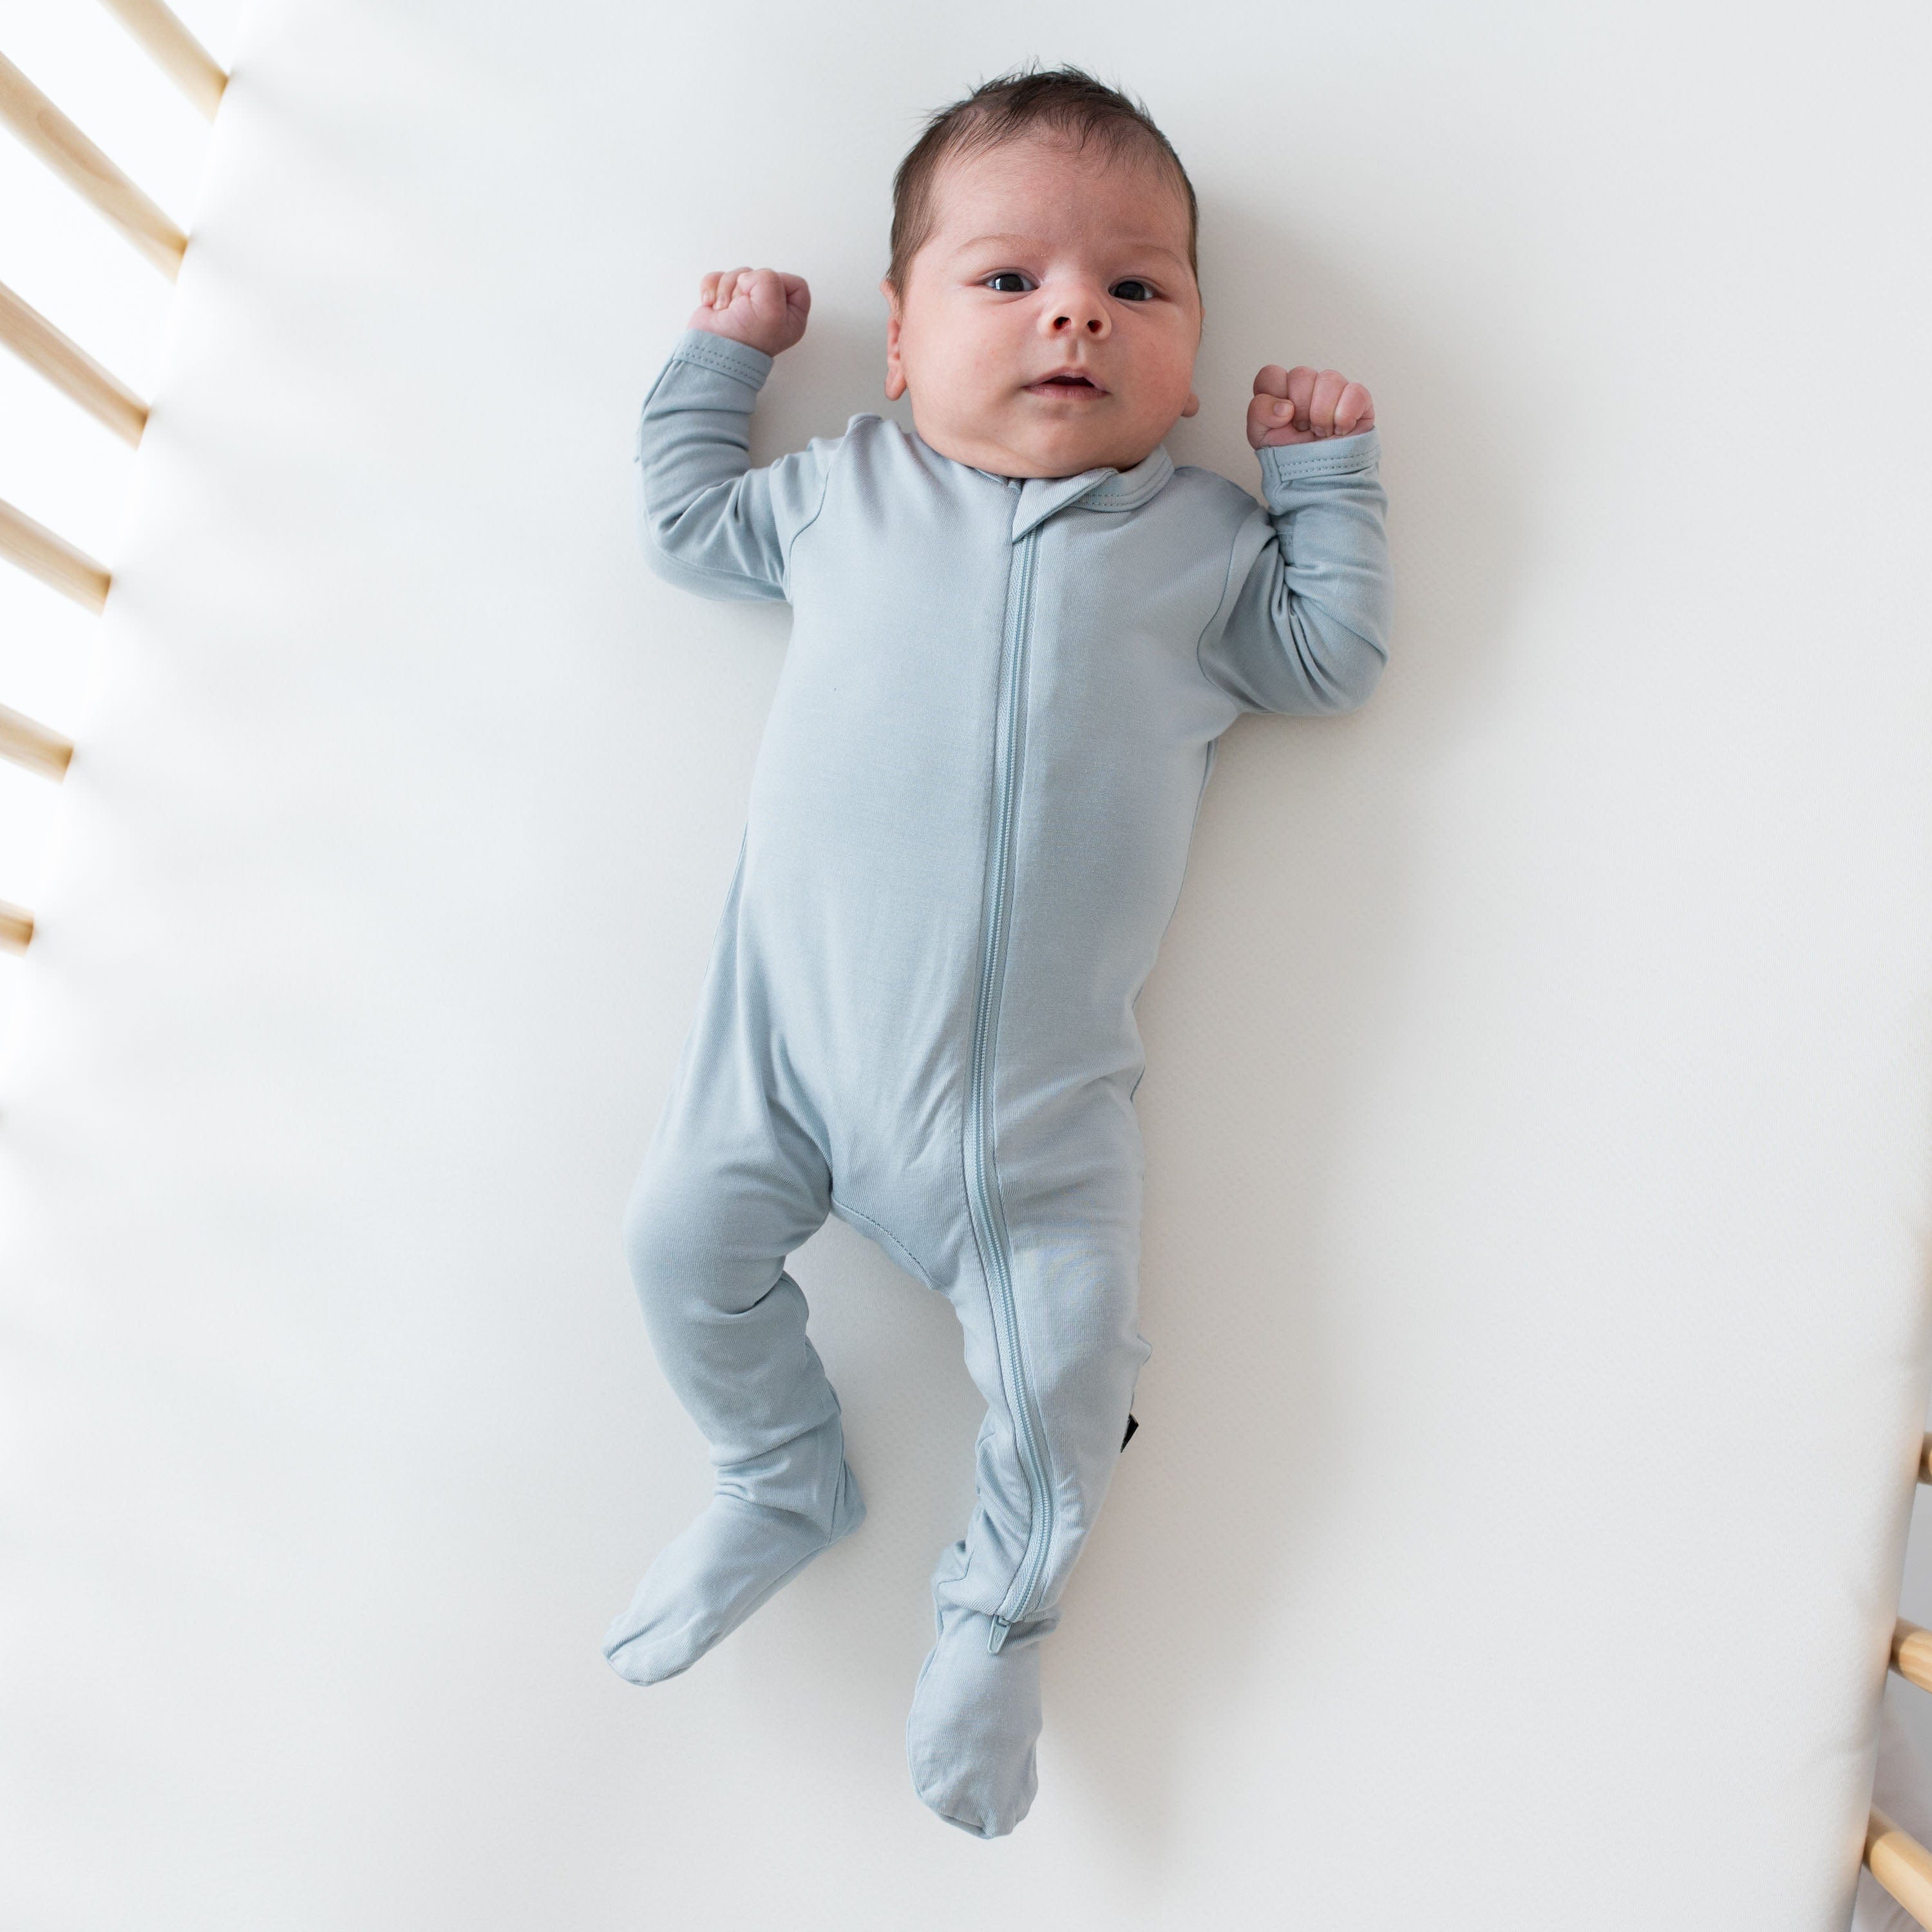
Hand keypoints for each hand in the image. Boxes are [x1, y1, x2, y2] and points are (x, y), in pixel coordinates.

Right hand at [688, 266, 809, 357]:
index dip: (780, 284)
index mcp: (790, 317)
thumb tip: (748, 278)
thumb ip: (769, 280)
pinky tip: (712, 307)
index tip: (766, 298)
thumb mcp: (771, 309)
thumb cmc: (744, 340)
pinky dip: (712, 288)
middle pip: (764, 275)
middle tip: (742, 307)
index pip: (797, 285)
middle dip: (747, 286)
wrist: (711, 352)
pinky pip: (719, 277)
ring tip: (725, 310)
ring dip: (727, 289)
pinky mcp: (725, 299)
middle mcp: (770, 308)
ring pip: (740, 274)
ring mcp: (746, 303)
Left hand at [1247, 365, 1374, 447]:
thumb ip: (1259, 413)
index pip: (1271, 374)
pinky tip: (1340, 431)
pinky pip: (1355, 392)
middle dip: (1301, 408)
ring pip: (1329, 378)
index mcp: (1281, 393)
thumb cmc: (1292, 457)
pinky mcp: (1358, 399)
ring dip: (1322, 414)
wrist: (1319, 481)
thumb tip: (1284, 407)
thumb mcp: (1262, 438)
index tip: (1281, 419)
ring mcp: (1333, 391)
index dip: (1274, 395)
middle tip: (1304, 429)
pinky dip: (1344, 416)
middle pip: (1301, 374)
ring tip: (1322, 433)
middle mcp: (1307, 387)